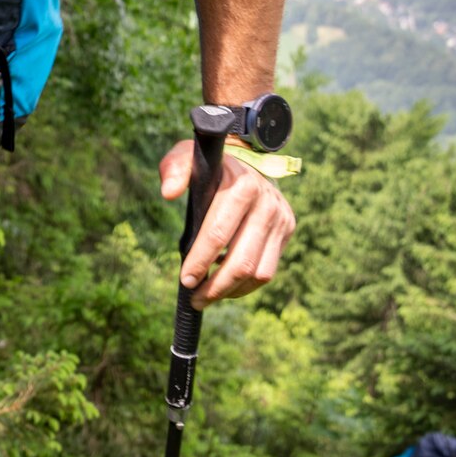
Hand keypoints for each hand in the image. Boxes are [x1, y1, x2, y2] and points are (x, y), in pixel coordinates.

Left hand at [158, 139, 296, 309]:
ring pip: (259, 272)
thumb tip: (168, 193)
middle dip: (216, 286)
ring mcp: (281, 219)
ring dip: (232, 291)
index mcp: (242, 186)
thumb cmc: (209, 166)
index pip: (218, 234)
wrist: (245, 159)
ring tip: (208, 296)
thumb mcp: (186, 158)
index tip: (185, 280)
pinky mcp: (287, 229)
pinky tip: (226, 281)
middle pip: (242, 261)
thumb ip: (175, 170)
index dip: (200, 261)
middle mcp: (267, 204)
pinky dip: (246, 284)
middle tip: (195, 299)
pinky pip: (268, 270)